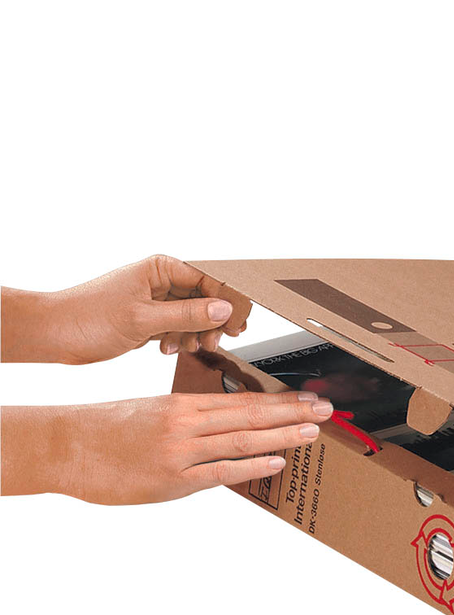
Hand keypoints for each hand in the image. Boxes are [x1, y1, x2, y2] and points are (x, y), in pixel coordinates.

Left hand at [0, 254, 250, 363]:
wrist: (55, 335)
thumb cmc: (88, 318)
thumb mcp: (144, 319)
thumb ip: (187, 315)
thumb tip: (223, 310)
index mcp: (160, 267)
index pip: (208, 279)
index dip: (226, 301)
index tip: (237, 322)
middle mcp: (160, 280)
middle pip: (204, 299)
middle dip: (210, 323)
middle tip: (214, 341)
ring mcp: (156, 300)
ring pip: (193, 316)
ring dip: (194, 334)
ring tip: (185, 346)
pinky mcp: (150, 318)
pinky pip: (178, 327)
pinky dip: (178, 339)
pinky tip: (167, 348)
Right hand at [1, 391, 333, 504]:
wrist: (69, 445)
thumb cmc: (111, 428)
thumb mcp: (156, 410)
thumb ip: (194, 418)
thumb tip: (231, 425)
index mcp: (185, 404)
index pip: (243, 400)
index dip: (280, 400)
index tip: (308, 398)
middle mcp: (188, 422)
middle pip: (251, 415)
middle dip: (292, 412)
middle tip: (326, 410)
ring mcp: (181, 450)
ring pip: (242, 439)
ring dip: (281, 435)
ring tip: (313, 431)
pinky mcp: (172, 479)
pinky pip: (219, 472)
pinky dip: (251, 467)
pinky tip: (277, 462)